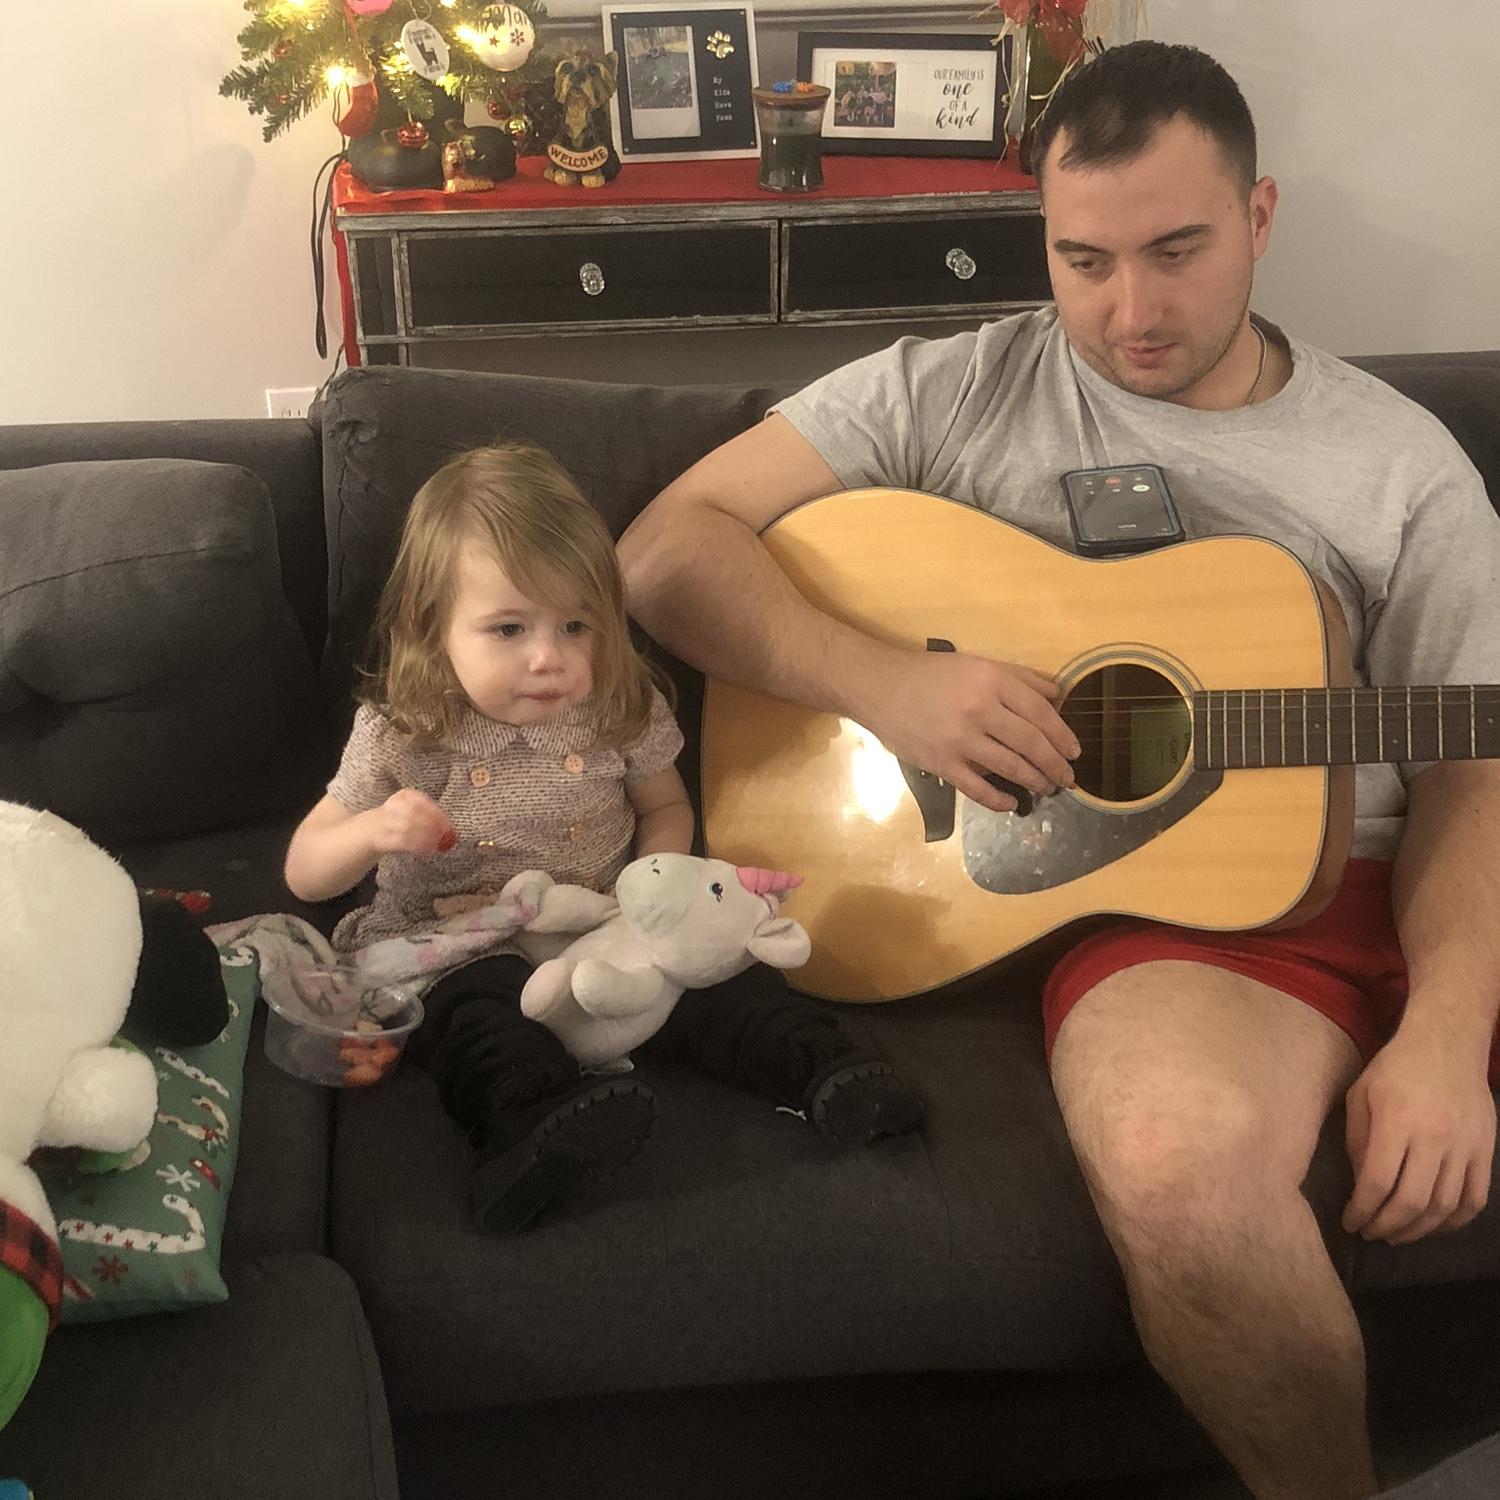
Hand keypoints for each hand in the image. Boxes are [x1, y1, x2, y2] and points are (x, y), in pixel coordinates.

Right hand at [365, 789, 456, 857]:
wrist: (370, 830)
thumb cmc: (402, 820)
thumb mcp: (415, 812)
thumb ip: (432, 819)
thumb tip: (452, 834)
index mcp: (404, 795)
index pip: (421, 801)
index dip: (436, 814)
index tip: (449, 827)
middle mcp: (393, 806)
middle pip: (414, 813)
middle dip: (432, 826)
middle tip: (446, 838)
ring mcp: (385, 822)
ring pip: (408, 828)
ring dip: (426, 838)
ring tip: (439, 846)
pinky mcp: (382, 838)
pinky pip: (402, 842)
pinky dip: (417, 847)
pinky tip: (428, 851)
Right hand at [859, 648, 1079, 813]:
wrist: (878, 687)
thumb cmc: (929, 673)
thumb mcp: (976, 663)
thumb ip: (1019, 677)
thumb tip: (1057, 694)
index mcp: (991, 681)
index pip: (1040, 712)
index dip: (1062, 735)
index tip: (1074, 751)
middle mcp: (979, 710)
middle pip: (1031, 743)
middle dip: (1055, 764)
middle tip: (1067, 778)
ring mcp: (960, 740)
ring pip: (1010, 767)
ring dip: (1035, 782)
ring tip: (1047, 789)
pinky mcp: (941, 763)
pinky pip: (977, 788)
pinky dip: (997, 800)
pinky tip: (1011, 804)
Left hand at [1342, 1023, 1495, 1244]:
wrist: (1447, 1044)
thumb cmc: (1395, 1068)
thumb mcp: (1361, 1095)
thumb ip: (1358, 1141)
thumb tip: (1361, 1185)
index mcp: (1397, 1122)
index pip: (1378, 1182)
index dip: (1362, 1210)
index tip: (1350, 1222)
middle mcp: (1434, 1138)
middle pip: (1411, 1201)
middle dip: (1387, 1226)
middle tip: (1371, 1234)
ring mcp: (1465, 1146)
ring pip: (1444, 1206)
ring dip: (1419, 1230)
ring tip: (1397, 1234)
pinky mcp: (1486, 1150)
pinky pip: (1475, 1198)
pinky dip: (1455, 1221)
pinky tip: (1435, 1226)